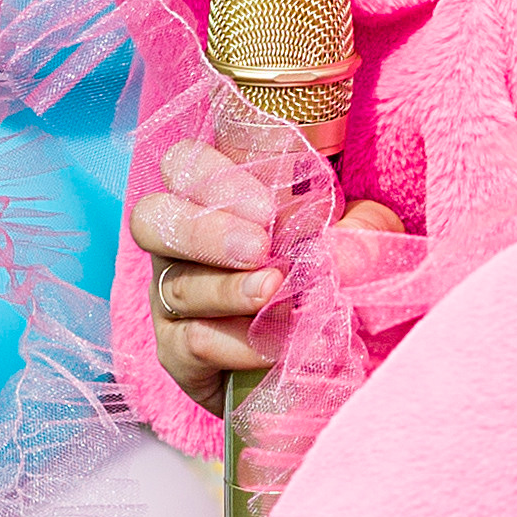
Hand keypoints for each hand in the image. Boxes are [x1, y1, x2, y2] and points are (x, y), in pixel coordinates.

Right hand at [130, 140, 403, 411]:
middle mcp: (179, 242)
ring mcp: (171, 297)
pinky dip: (235, 344)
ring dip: (228, 290)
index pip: (183, 163)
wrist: (328, 353)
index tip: (266, 207)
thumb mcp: (364, 239)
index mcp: (215, 196)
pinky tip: (273, 346)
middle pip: (152, 219)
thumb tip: (343, 252)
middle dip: (205, 232)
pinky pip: (189, 344)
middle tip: (260, 249)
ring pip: (176, 286)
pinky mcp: (175, 353)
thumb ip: (361, 234)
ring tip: (274, 294)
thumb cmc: (337, 272)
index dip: (212, 177)